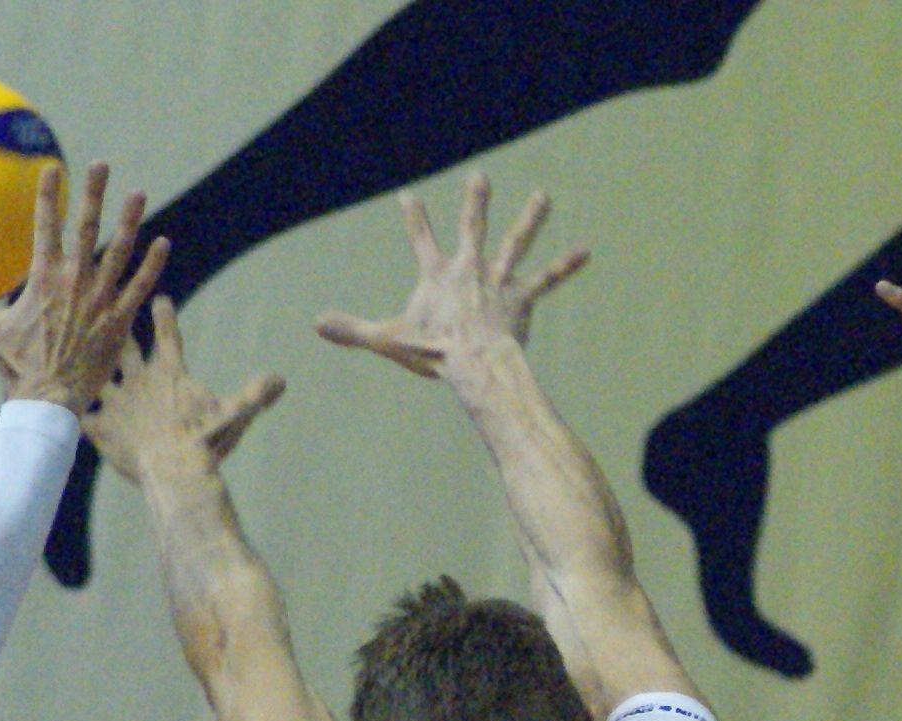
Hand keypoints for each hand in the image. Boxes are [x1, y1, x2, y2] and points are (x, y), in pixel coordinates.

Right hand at [0, 162, 167, 409]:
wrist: (48, 399)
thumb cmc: (17, 365)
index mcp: (43, 279)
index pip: (45, 226)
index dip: (48, 195)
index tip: (53, 168)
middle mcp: (74, 282)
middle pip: (87, 229)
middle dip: (94, 194)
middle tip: (101, 165)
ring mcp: (100, 300)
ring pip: (119, 251)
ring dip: (129, 221)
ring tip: (138, 194)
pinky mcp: (119, 321)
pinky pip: (140, 287)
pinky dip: (152, 265)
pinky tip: (163, 243)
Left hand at [85, 297, 286, 490]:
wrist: (173, 469)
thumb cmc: (205, 441)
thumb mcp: (235, 415)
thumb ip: (255, 394)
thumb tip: (282, 379)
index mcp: (169, 373)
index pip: (168, 336)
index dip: (164, 316)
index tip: (159, 300)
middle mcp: (138, 379)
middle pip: (123, 347)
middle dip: (115, 329)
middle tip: (105, 315)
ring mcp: (116, 402)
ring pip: (97, 377)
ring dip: (89, 370)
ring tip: (77, 362)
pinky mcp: (101, 427)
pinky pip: (83, 418)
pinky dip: (78, 416)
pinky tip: (68, 413)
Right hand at [316, 172, 589, 380]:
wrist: (475, 362)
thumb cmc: (433, 353)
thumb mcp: (387, 340)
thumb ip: (352, 329)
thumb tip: (315, 323)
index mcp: (437, 276)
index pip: (421, 240)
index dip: (414, 218)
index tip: (408, 195)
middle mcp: (470, 269)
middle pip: (473, 227)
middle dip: (476, 201)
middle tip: (480, 176)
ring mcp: (498, 280)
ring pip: (516, 243)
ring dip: (531, 218)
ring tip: (544, 196)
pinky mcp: (522, 298)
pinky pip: (547, 279)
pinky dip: (566, 266)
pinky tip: (586, 251)